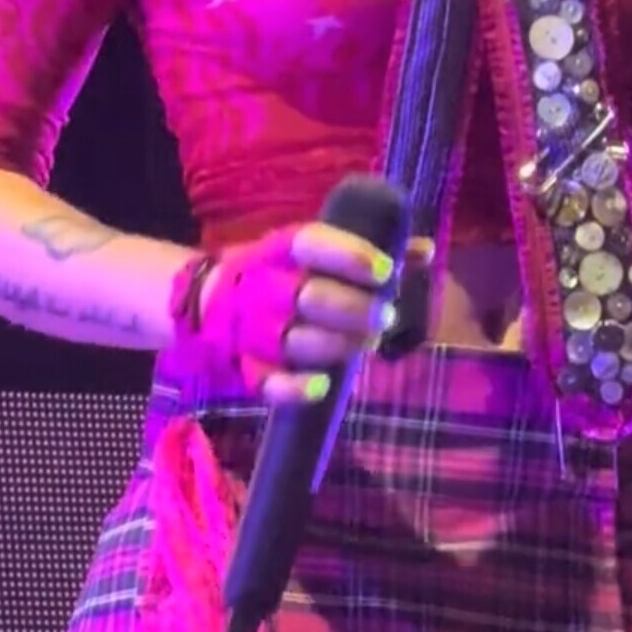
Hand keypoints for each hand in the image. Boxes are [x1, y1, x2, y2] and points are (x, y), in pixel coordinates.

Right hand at [196, 223, 432, 403]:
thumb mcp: (313, 254)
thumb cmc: (280, 275)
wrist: (205, 304)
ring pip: (293, 340)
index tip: (384, 270)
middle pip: (308, 296)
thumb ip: (369, 253)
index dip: (349, 255)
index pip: (311, 243)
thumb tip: (426, 250)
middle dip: (353, 308)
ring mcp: (251, 330)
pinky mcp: (245, 368)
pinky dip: (294, 388)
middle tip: (386, 315)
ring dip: (335, 345)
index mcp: (280, 251)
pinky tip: (323, 385)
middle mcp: (264, 287)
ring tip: (366, 344)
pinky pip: (266, 383)